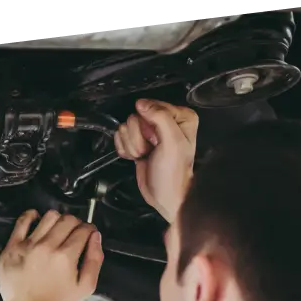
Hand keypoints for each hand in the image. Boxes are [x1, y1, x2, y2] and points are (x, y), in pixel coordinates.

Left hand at [0, 209, 103, 300]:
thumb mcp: (85, 287)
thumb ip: (95, 259)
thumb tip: (95, 236)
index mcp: (65, 257)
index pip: (83, 229)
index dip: (89, 229)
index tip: (87, 234)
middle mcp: (46, 247)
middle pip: (67, 220)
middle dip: (76, 223)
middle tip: (74, 233)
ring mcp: (27, 245)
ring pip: (48, 217)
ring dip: (57, 220)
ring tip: (57, 230)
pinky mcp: (12, 247)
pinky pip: (22, 221)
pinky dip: (32, 216)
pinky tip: (37, 219)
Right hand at [114, 99, 198, 222]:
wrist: (165, 196)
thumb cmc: (174, 173)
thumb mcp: (172, 142)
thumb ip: (160, 117)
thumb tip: (142, 104)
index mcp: (180, 117)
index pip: (150, 107)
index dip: (149, 125)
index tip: (156, 140)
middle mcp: (165, 122)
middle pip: (135, 117)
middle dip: (138, 137)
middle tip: (150, 149)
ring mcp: (149, 133)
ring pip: (125, 128)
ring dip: (132, 145)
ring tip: (145, 155)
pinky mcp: (137, 143)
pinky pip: (120, 138)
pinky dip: (126, 150)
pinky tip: (138, 157)